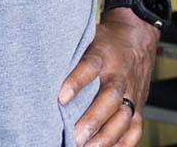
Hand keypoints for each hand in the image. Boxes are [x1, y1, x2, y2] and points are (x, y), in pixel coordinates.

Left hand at [61, 11, 157, 145]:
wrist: (136, 38)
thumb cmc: (101, 42)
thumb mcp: (84, 38)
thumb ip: (67, 54)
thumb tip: (36, 67)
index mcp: (102, 55)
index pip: (88, 67)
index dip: (75, 82)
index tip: (60, 98)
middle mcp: (119, 75)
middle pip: (109, 98)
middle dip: (93, 119)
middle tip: (75, 135)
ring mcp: (132, 92)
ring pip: (124, 116)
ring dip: (107, 135)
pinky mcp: (140, 105)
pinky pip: (136, 127)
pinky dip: (125, 142)